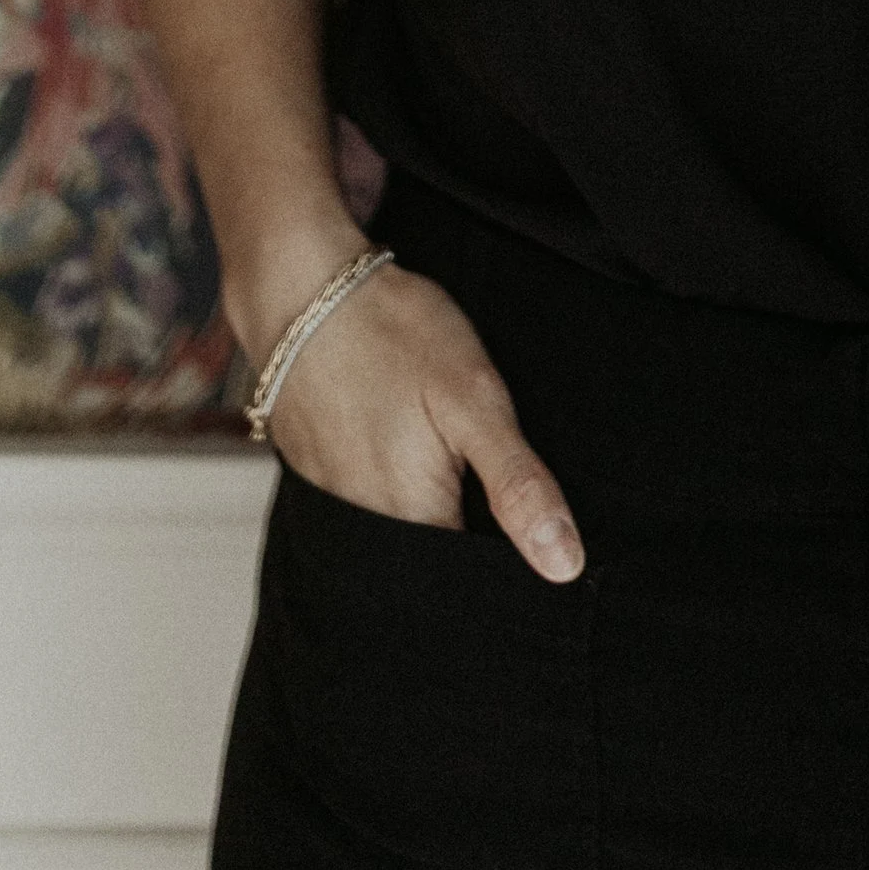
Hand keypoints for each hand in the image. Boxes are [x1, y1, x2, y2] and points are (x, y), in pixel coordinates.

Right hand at [241, 236, 584, 583]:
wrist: (303, 287)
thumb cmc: (394, 333)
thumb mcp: (475, 397)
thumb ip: (518, 484)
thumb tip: (564, 565)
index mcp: (414, 520)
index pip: (472, 582)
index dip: (510, 565)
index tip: (533, 532)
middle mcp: (366, 529)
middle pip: (433, 566)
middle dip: (469, 539)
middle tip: (483, 473)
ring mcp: (333, 504)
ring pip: (400, 535)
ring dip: (430, 511)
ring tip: (444, 455)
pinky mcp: (316, 478)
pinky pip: (366, 507)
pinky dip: (393, 487)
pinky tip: (406, 446)